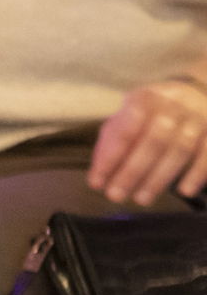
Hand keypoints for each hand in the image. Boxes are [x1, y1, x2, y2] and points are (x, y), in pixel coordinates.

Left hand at [88, 78, 206, 205]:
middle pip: (154, 140)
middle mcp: (174, 105)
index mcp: (145, 100)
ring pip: (180, 148)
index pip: (125, 128)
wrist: (197, 95)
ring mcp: (198, 117)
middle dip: (133, 171)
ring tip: (142, 199)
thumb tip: (97, 180)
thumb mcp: (125, 120)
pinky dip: (198, 173)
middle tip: (116, 196)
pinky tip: (184, 190)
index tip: (98, 182)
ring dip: (160, 178)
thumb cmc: (151, 116)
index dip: (110, 157)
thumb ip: (110, 146)